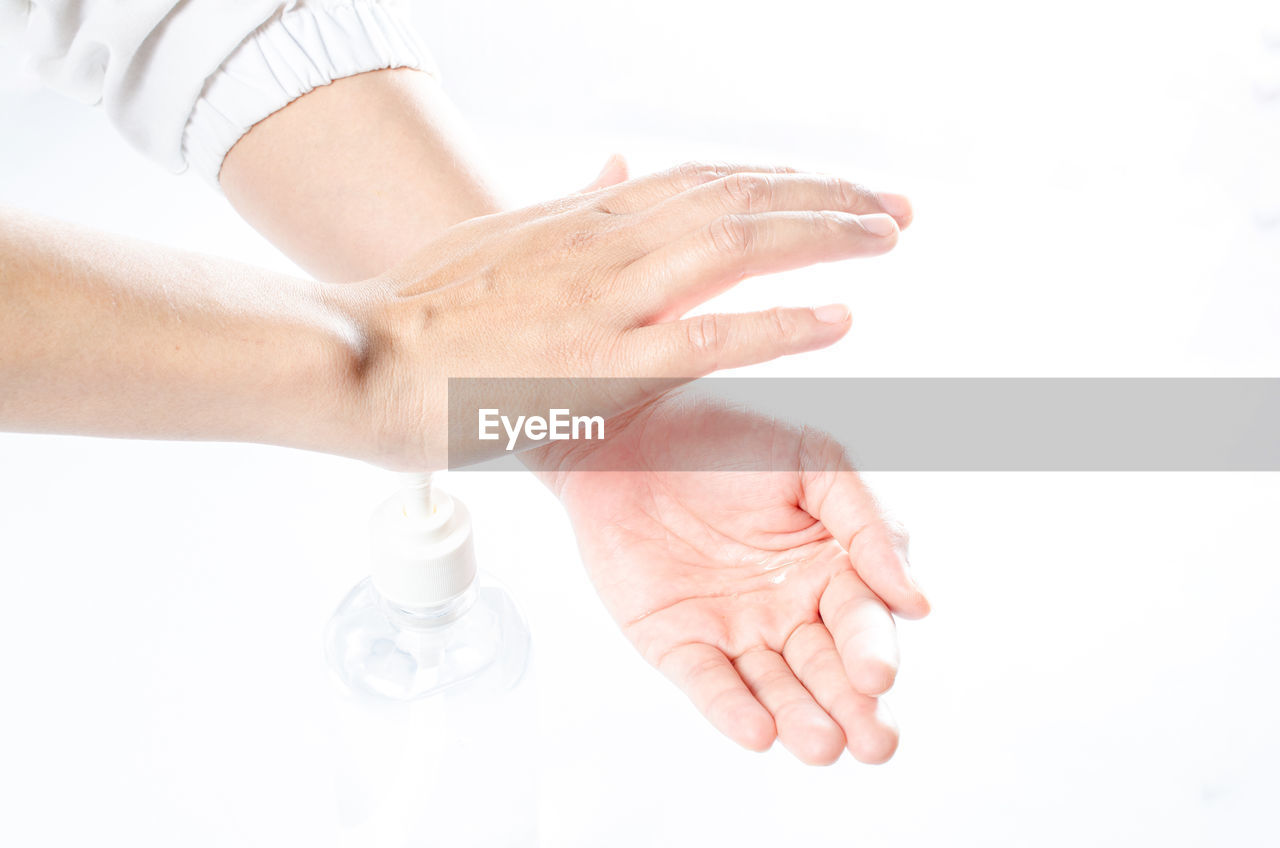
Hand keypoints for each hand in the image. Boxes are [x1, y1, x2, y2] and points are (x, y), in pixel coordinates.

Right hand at [329, 161, 912, 468]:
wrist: (358, 355)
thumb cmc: (418, 307)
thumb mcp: (498, 234)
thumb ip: (568, 205)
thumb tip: (616, 165)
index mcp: (586, 215)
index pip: (708, 179)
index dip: (781, 178)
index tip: (835, 186)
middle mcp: (608, 241)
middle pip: (742, 197)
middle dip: (828, 196)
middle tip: (895, 205)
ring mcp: (609, 299)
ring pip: (740, 246)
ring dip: (825, 235)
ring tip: (888, 236)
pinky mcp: (601, 364)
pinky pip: (710, 337)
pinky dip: (781, 323)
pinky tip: (840, 317)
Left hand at [529, 393, 929, 764]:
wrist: (628, 426)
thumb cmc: (728, 435)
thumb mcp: (814, 459)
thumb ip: (868, 523)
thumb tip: (917, 602)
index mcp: (830, 566)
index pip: (862, 619)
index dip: (872, 649)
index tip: (878, 675)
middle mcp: (789, 608)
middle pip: (828, 671)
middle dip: (854, 710)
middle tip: (876, 746)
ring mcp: (733, 630)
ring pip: (776, 689)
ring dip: (800, 720)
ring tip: (821, 746)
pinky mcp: (677, 643)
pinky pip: (708, 683)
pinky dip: (732, 709)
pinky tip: (757, 731)